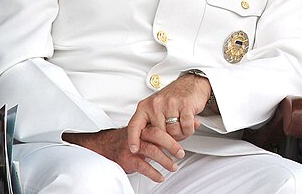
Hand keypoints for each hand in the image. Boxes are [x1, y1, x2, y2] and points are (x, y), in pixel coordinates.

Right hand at [63, 126, 182, 182]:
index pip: (161, 124)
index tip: (186, 137)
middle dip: (171, 144)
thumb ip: (168, 129)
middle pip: (157, 135)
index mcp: (145, 125)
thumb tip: (193, 124)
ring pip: (151, 151)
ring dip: (165, 160)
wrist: (108, 144)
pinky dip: (153, 173)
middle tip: (180, 153)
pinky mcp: (128, 159)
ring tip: (173, 167)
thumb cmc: (133, 138)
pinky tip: (160, 177)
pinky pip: (142, 166)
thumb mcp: (149, 130)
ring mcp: (133, 146)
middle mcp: (139, 134)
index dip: (174, 131)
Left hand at [126, 73, 211, 153]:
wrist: (192, 83)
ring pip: (173, 133)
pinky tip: (190, 122)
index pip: (134, 125)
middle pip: (159, 135)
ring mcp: (170, 104)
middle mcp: (156, 104)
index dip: (133, 139)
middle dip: (169, 139)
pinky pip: (186, 127)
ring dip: (181, 134)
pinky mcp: (185, 105)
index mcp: (145, 106)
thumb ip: (150, 123)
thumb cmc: (174, 97)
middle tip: (174, 134)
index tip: (134, 149)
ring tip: (182, 125)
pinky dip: (190, 129)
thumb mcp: (155, 107)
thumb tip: (149, 144)